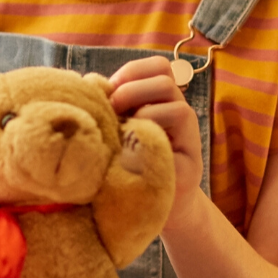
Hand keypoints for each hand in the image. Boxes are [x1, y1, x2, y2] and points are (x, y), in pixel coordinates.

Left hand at [106, 57, 203, 204]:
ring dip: (144, 112)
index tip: (109, 89)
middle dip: (131, 89)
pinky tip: (133, 148)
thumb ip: (108, 109)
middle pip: (165, 78)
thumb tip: (87, 83)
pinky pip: (179, 138)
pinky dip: (152, 132)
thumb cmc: (124, 168)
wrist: (147, 211)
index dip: (132, 72)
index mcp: (159, 102)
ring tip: (122, 130)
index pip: (157, 67)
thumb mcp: (114, 133)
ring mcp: (187, 137)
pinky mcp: (191, 162)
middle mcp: (177, 113)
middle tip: (111, 109)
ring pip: (177, 106)